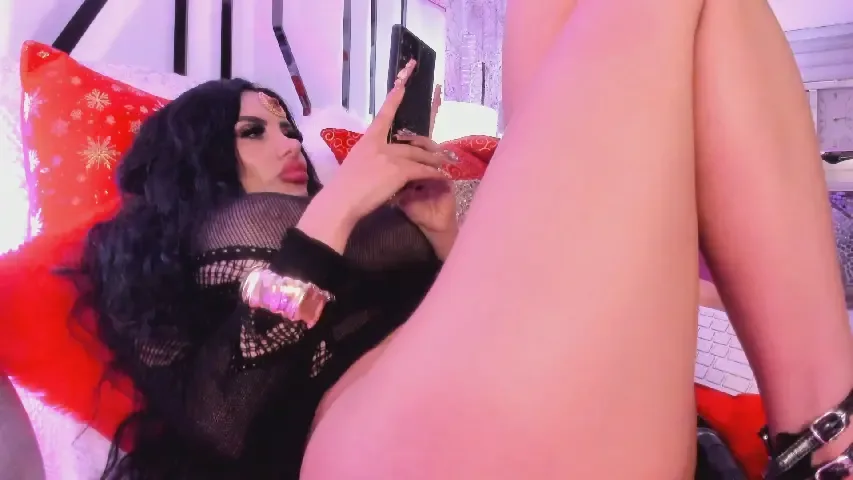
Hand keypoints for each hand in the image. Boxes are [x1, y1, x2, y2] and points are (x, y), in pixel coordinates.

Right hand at [297, 60, 448, 251]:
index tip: (402, 85)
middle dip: (428, 149)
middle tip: (440, 153)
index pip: (383, 116)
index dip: (394, 100)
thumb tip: (375, 166)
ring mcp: (390, 156)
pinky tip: (443, 176)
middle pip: (411, 144)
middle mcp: (380, 144)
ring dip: (434, 162)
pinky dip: (434, 174)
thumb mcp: (353, 167)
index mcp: (367, 141)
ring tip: (446, 164)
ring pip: (419, 157)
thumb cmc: (342, 189)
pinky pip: (423, 171)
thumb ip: (367, 161)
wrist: (341, 200)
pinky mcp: (399, 171)